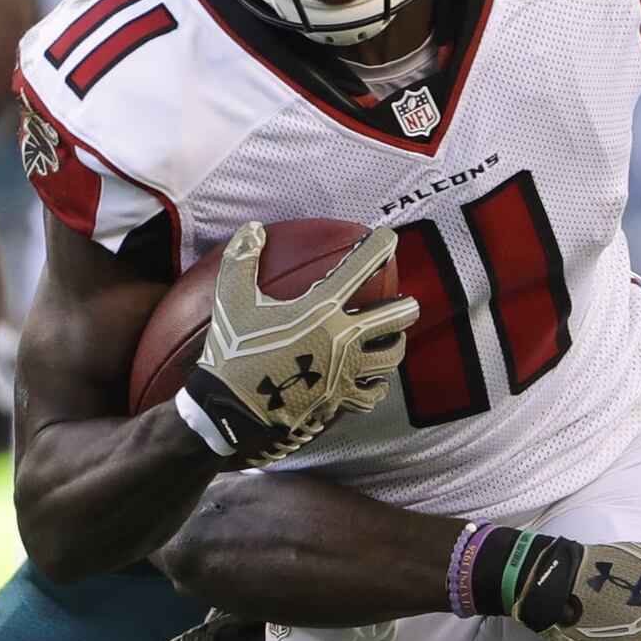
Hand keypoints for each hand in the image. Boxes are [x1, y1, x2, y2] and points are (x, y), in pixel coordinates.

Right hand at [181, 222, 419, 465]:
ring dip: (395, 345)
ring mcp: (344, 372)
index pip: (359, 269)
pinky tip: (377, 384)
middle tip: (410, 302)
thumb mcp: (231, 299)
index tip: (389, 238)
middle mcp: (342, 339)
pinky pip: (370, 394)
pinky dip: (377, 387)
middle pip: (394, 318)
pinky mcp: (338, 399)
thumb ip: (242, 259)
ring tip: (395, 339)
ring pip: (389, 356)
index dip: (378, 248)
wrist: (231, 410)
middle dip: (407, 307)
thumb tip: (253, 229)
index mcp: (320, 309)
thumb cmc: (232, 351)